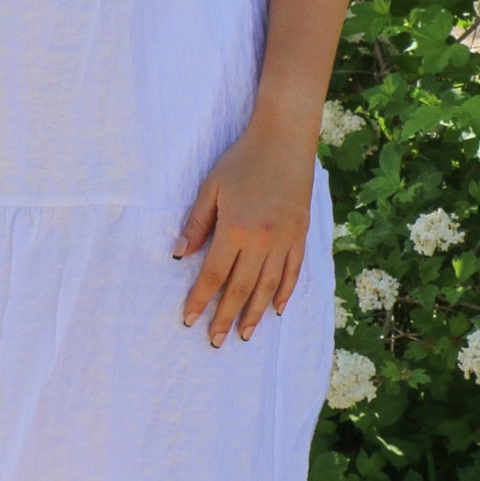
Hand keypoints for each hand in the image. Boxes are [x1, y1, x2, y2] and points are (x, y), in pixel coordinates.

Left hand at [172, 108, 316, 345]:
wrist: (284, 139)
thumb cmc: (242, 159)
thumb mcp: (211, 187)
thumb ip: (197, 224)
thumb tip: (178, 255)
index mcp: (236, 230)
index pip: (213, 275)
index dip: (200, 300)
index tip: (188, 319)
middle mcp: (262, 241)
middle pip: (240, 289)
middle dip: (225, 317)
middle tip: (215, 341)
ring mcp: (285, 240)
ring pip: (268, 287)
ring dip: (254, 314)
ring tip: (244, 335)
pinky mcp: (301, 235)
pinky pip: (293, 272)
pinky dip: (285, 293)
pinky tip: (276, 310)